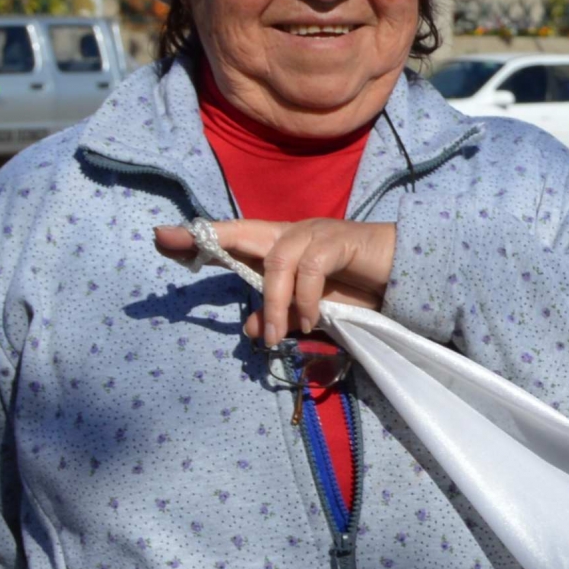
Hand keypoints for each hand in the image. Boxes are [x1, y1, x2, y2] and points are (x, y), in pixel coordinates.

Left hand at [155, 218, 396, 347]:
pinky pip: (310, 268)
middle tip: (167, 240)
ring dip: (272, 304)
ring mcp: (315, 233)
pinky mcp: (339, 240)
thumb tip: (250, 330)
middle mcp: (292, 233)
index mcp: (281, 247)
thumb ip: (282, 318)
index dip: (199, 238)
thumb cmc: (359, 290)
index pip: (234, 239)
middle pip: (241, 231)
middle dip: (205, 237)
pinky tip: (313, 321)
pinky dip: (306, 299)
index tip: (160, 239)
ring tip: (275, 338)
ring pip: (277, 261)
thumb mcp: (313, 312)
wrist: (408, 275)